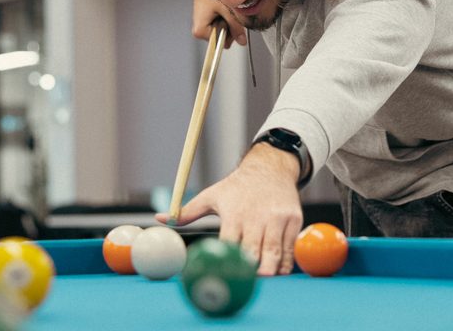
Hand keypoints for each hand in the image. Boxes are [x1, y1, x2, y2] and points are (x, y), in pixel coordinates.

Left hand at [157, 142, 301, 274]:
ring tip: (264, 281)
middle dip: (250, 270)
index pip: (230, 241)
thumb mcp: (211, 195)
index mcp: (234, 213)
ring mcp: (277, 218)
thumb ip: (186, 212)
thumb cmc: (236, 187)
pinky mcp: (293, 220)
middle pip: (254, 250)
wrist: (270, 168)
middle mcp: (257, 216)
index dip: (227, 259)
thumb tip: (159, 219)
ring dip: (270, 270)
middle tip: (245, 285)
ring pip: (275, 251)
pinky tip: (279, 272)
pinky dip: (286, 263)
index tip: (222, 274)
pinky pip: (290, 247)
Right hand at [192, 0, 248, 47]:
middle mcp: (199, 30)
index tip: (233, 25)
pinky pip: (219, 26)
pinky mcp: (206, 21)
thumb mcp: (227, 10)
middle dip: (229, 28)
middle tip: (229, 14)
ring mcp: (203, 26)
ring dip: (228, 23)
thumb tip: (241, 40)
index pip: (219, 43)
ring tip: (225, 10)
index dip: (229, 34)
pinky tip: (223, 10)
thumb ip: (236, 26)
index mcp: (200, 30)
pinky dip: (225, 20)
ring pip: (221, 33)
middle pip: (220, 39)